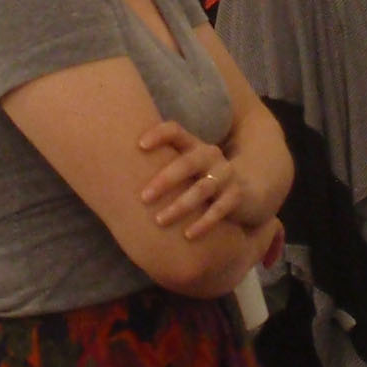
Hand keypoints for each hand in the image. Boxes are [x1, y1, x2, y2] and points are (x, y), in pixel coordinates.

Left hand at [135, 121, 265, 241]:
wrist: (249, 189)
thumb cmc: (204, 178)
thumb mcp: (187, 166)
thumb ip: (162, 163)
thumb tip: (117, 169)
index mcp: (194, 145)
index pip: (176, 131)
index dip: (159, 134)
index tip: (139, 145)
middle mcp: (211, 156)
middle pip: (188, 162)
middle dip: (165, 180)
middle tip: (143, 197)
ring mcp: (225, 175)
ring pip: (202, 189)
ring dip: (180, 206)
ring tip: (159, 221)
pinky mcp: (236, 196)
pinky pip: (220, 210)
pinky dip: (204, 222)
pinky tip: (187, 235)